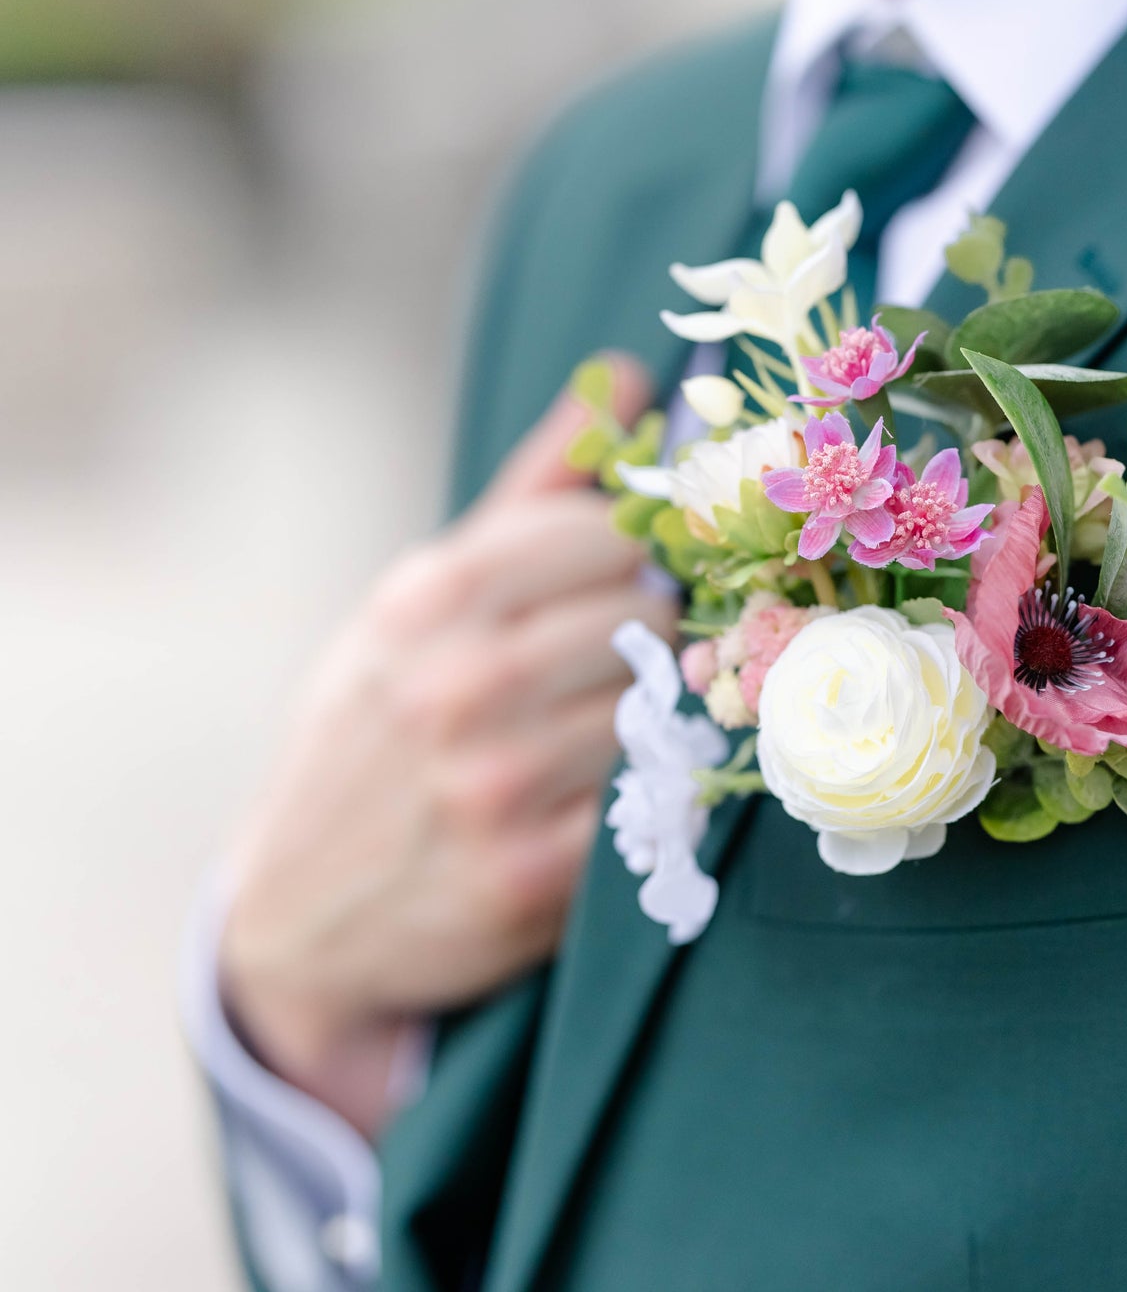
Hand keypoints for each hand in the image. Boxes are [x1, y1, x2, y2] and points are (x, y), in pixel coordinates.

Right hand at [217, 356, 668, 1138]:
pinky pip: (648, 802)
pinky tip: (618, 790)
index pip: (603, 530)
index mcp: (427, 597)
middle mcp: (457, 683)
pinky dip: (649, 792)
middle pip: (644, 614)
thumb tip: (630, 378)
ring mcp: (494, 782)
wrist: (301, 913)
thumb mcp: (420, 602)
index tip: (639, 571)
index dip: (640, 548)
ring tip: (627, 724)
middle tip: (645, 655)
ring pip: (658, 706)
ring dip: (661, 713)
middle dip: (657, 630)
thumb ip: (532, 492)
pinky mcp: (532, 876)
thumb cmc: (377, 730)